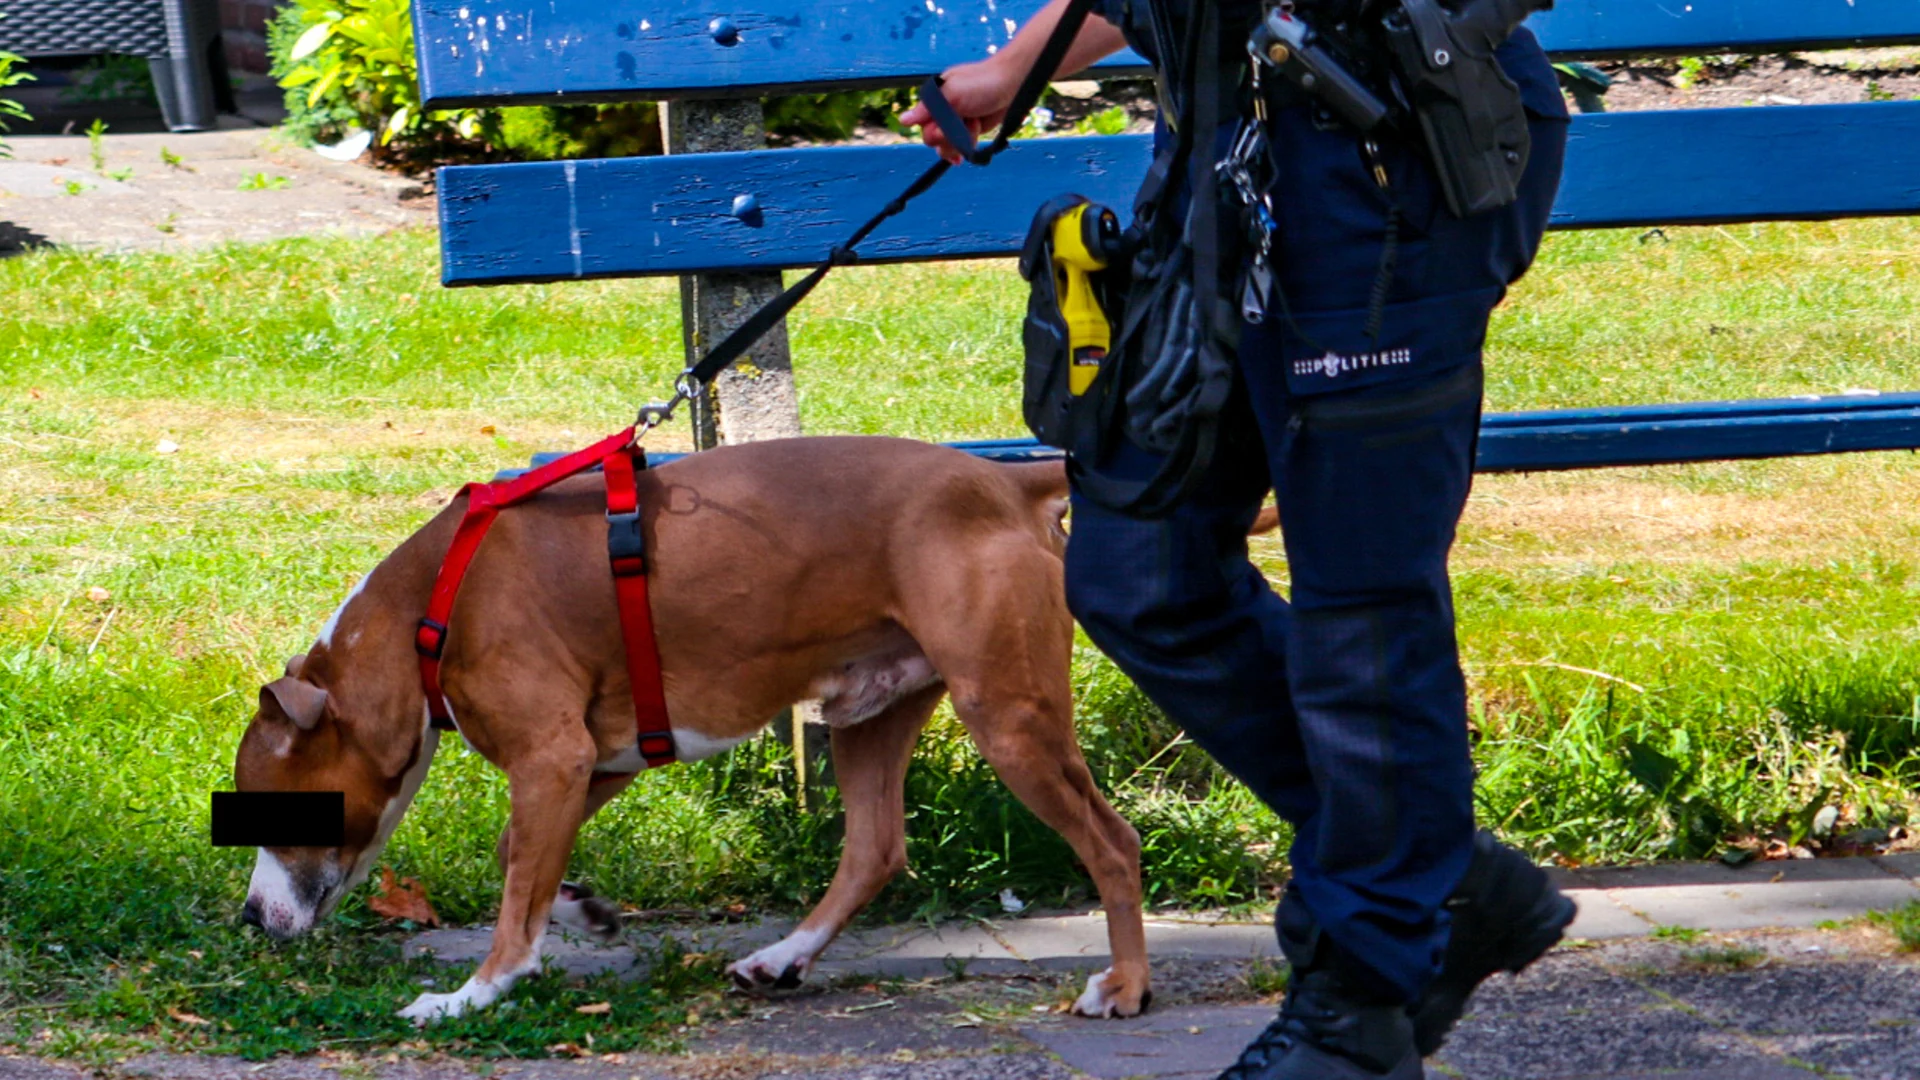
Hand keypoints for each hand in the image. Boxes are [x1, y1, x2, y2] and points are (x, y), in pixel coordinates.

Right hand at [899, 57, 1019, 163]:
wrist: (1013, 84)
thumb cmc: (982, 82)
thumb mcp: (952, 93)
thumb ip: (928, 109)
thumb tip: (903, 121)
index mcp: (934, 100)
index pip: (923, 128)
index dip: (937, 131)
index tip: (952, 122)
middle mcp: (942, 112)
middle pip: (933, 141)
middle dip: (950, 137)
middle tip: (967, 122)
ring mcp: (955, 122)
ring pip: (946, 147)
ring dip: (962, 141)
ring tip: (975, 125)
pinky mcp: (969, 130)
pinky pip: (960, 147)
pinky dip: (966, 147)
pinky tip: (972, 142)